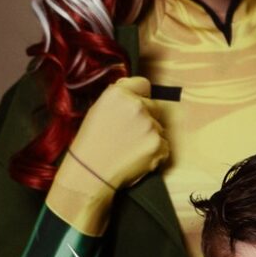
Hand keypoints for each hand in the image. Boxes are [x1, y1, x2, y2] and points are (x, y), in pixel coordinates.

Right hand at [69, 75, 169, 190]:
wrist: (91, 172)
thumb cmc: (91, 143)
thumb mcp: (98, 109)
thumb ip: (120, 98)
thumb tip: (137, 95)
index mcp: (119, 93)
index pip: (143, 84)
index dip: (140, 96)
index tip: (137, 106)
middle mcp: (137, 105)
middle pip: (154, 106)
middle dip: (146, 117)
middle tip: (130, 133)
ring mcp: (150, 125)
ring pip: (159, 127)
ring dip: (150, 136)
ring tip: (130, 147)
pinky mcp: (158, 145)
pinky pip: (164, 145)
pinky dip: (155, 152)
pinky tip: (137, 156)